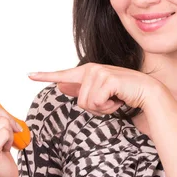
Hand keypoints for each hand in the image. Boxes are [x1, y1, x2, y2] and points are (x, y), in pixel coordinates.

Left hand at [27, 63, 165, 115]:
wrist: (147, 93)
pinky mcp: (107, 79)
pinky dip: (108, 107)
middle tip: (110, 100)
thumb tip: (61, 85)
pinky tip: (119, 98)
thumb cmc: (124, 94)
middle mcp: (91, 69)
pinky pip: (97, 103)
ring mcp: (99, 73)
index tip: (29, 75)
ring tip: (115, 98)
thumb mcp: (100, 94)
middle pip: (79, 102)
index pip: (63, 74)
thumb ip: (81, 89)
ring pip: (87, 104)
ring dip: (103, 108)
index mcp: (87, 71)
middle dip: (96, 108)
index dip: (45, 76)